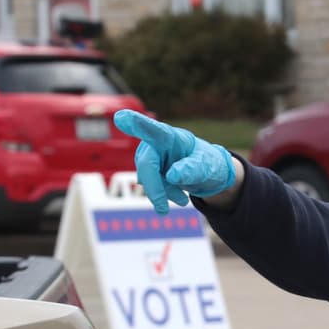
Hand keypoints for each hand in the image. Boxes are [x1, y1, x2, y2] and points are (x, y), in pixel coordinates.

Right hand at [113, 110, 235, 213]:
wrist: (205, 173)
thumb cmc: (206, 163)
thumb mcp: (206, 167)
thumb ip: (191, 169)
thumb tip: (172, 176)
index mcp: (171, 136)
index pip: (153, 130)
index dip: (137, 123)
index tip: (122, 117)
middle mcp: (155, 143)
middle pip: (147, 164)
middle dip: (155, 188)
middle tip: (163, 211)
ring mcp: (150, 156)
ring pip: (147, 179)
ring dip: (163, 192)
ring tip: (183, 199)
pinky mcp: (148, 169)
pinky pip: (150, 186)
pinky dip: (162, 195)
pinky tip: (178, 197)